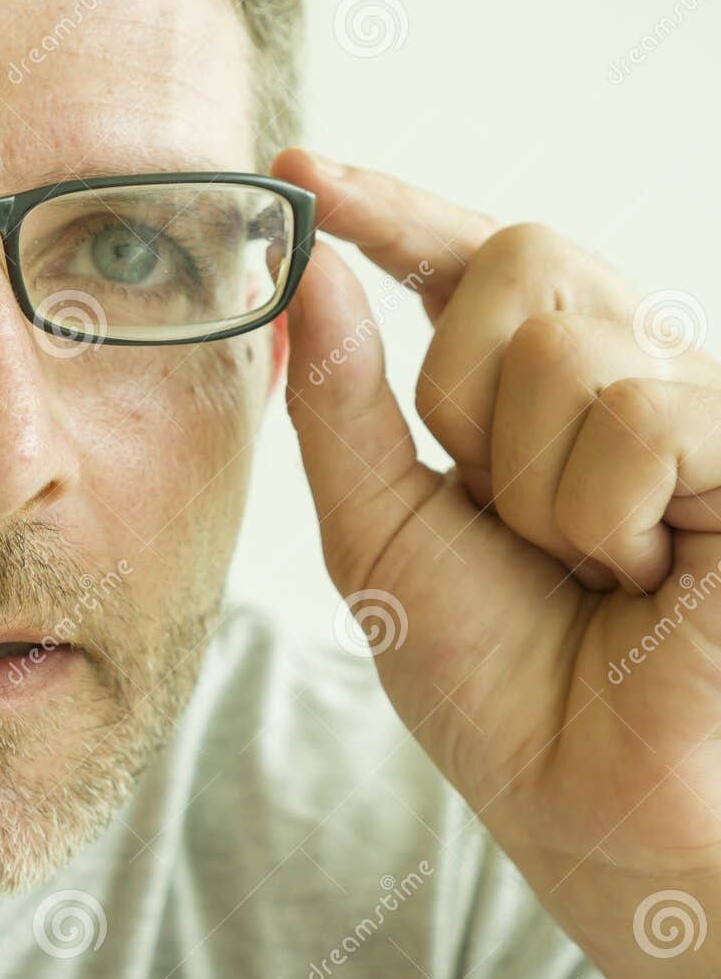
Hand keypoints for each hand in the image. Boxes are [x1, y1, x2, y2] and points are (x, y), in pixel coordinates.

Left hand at [276, 148, 720, 978]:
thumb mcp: (380, 530)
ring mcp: (695, 404)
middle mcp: (622, 375)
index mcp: (534, 395)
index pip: (462, 261)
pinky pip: (637, 412)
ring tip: (587, 569)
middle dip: (464, 392)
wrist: (587, 803)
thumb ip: (340, 402)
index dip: (386, 208)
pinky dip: (602, 511)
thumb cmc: (494, 682)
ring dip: (531, 482)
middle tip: (504, 513)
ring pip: (565, 343)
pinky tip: (644, 576)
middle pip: (515, 261)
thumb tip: (308, 274)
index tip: (297, 176)